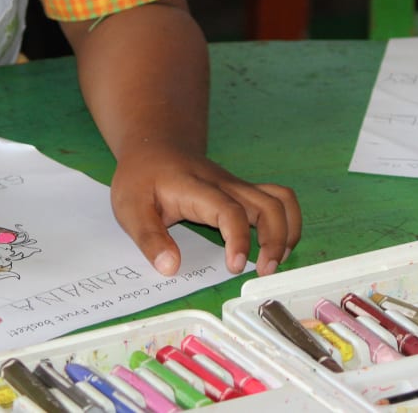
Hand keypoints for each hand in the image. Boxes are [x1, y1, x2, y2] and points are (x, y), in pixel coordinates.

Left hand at [108, 144, 300, 277]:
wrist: (155, 146)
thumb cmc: (141, 177)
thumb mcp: (130, 208)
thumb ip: (149, 239)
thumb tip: (170, 268)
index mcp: (196, 188)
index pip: (229, 210)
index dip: (238, 239)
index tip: (235, 267)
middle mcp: (225, 185)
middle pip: (268, 205)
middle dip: (275, 240)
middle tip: (265, 272)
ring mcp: (238, 186)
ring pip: (280, 200)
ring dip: (287, 231)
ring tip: (276, 262)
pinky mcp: (244, 191)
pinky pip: (278, 200)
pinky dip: (286, 223)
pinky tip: (276, 247)